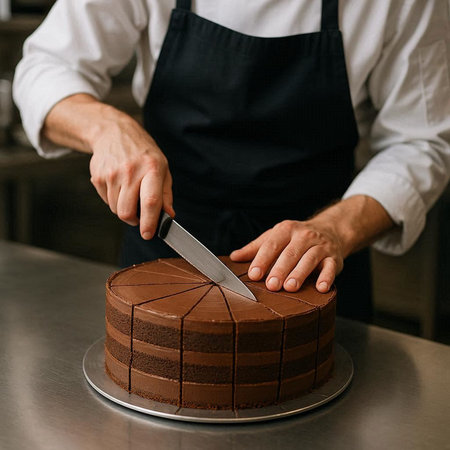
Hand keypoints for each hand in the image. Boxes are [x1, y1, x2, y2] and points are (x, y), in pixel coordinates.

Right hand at [89, 116, 174, 238]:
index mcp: (151, 169)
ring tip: (129, 191)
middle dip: (133, 220)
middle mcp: (130, 172)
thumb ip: (165, 194)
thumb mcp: (162, 168)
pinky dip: (114, 200)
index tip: (148, 234)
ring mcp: (112, 174)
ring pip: (116, 209)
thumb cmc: (143, 153)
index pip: (150, 201)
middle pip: (126, 212)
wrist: (114, 132)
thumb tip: (169, 216)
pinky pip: (106, 201)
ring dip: (124, 208)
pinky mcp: (98, 177)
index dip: (149, 222)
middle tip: (140, 215)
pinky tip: (118, 185)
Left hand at [230, 196, 393, 292]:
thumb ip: (255, 248)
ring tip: (290, 287)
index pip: (272, 244)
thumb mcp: (275, 238)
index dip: (262, 259)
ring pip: (309, 259)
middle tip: (271, 285)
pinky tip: (321, 288)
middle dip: (280, 269)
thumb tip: (233, 257)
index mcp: (286, 230)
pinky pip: (330, 267)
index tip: (253, 274)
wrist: (331, 231)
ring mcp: (320, 246)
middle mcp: (303, 236)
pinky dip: (327, 277)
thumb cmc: (295, 238)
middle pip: (290, 253)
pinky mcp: (334, 258)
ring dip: (300, 273)